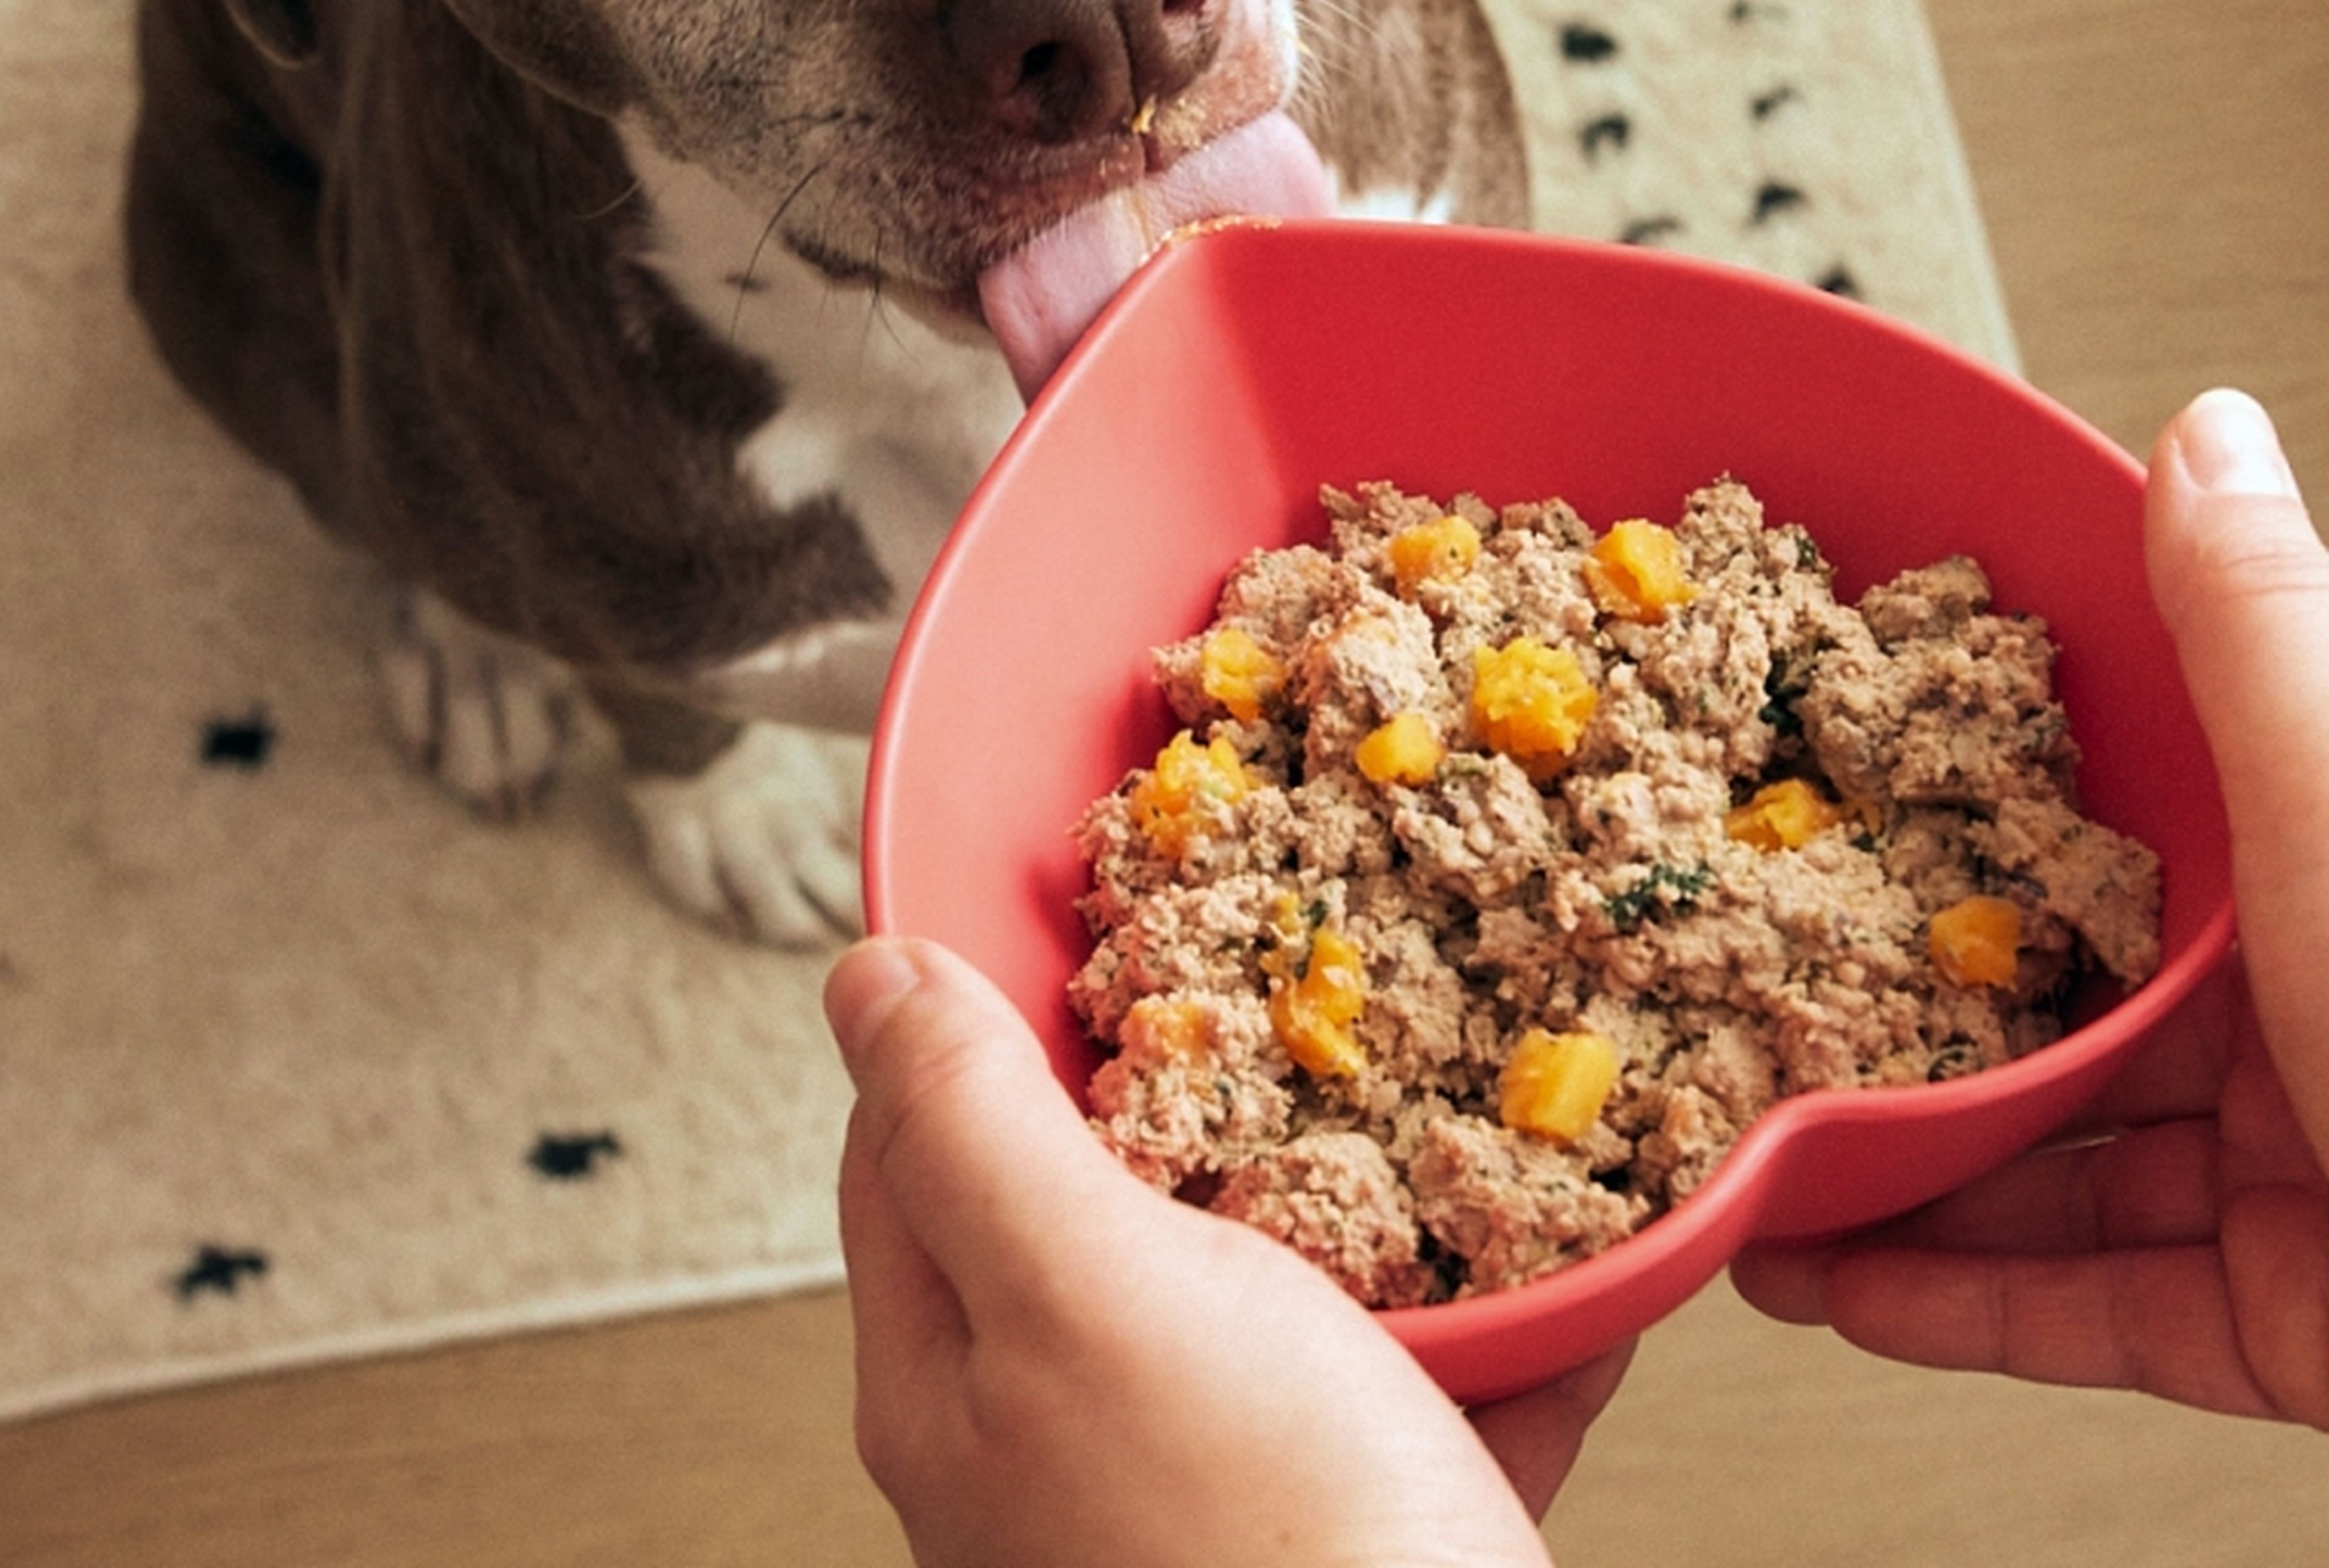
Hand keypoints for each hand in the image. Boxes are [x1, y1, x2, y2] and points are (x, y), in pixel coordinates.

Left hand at [826, 934, 1631, 1567]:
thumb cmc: (1263, 1550)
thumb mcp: (1083, 1289)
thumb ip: (967, 1131)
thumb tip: (861, 981)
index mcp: (962, 1374)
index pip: (910, 1140)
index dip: (983, 1010)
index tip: (1093, 918)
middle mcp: (1063, 1441)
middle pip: (1107, 1201)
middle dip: (1211, 1090)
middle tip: (1296, 988)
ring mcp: (1211, 1494)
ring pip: (1287, 1290)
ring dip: (1379, 1203)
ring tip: (1458, 1113)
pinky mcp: (1351, 1537)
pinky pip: (1425, 1386)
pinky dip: (1495, 1327)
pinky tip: (1561, 1274)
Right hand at [1734, 388, 2328, 1426]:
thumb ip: (2260, 630)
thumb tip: (2201, 432)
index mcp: (2325, 867)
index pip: (2121, 813)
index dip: (1966, 794)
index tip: (1835, 781)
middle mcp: (2312, 1009)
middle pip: (2068, 993)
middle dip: (1901, 997)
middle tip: (1753, 979)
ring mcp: (2303, 1178)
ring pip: (2060, 1161)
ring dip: (1901, 1168)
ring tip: (1754, 1148)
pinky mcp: (2288, 1326)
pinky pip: (2098, 1307)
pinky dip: (1964, 1304)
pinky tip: (1839, 1282)